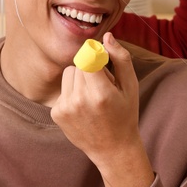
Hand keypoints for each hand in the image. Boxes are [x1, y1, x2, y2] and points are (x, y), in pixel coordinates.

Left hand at [53, 33, 154, 186]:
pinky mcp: (56, 113)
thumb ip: (121, 58)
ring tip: (93, 95)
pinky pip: (63, 89)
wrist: (112, 149)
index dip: (95, 53)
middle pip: (79, 63)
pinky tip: (84, 107)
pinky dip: (73, 92)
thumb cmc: (125, 114)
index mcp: (100, 93)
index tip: (102, 57)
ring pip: (69, 73)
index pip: (88, 56)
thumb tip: (107, 36)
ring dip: (80, 78)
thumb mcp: (131, 86)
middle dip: (90, 68)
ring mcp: (65, 108)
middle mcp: (79, 101)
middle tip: (104, 85)